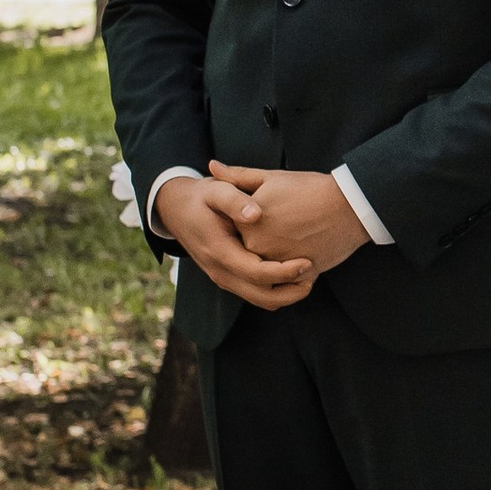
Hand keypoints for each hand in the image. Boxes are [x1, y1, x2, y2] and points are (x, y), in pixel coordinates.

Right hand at [156, 172, 317, 311]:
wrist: (175, 209)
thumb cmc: (200, 197)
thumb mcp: (215, 190)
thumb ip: (235, 200)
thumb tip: (255, 215)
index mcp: (219, 251)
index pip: (257, 273)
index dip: (285, 272)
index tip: (309, 262)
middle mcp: (220, 271)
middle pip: (262, 297)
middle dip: (291, 291)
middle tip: (315, 273)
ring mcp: (223, 277)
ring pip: (260, 300)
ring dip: (286, 294)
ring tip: (310, 275)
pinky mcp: (228, 277)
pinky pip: (255, 293)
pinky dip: (276, 290)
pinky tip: (293, 273)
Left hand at [206, 160, 368, 277]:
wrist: (349, 205)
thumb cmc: (310, 189)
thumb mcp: (271, 177)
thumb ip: (237, 176)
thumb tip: (211, 166)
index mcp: (245, 225)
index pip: (234, 229)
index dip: (248, 220)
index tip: (266, 211)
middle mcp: (257, 248)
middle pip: (250, 250)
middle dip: (263, 240)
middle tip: (285, 223)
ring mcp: (278, 264)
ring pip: (269, 266)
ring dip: (276, 257)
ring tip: (294, 235)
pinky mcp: (300, 275)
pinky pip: (289, 278)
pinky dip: (293, 269)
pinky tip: (304, 248)